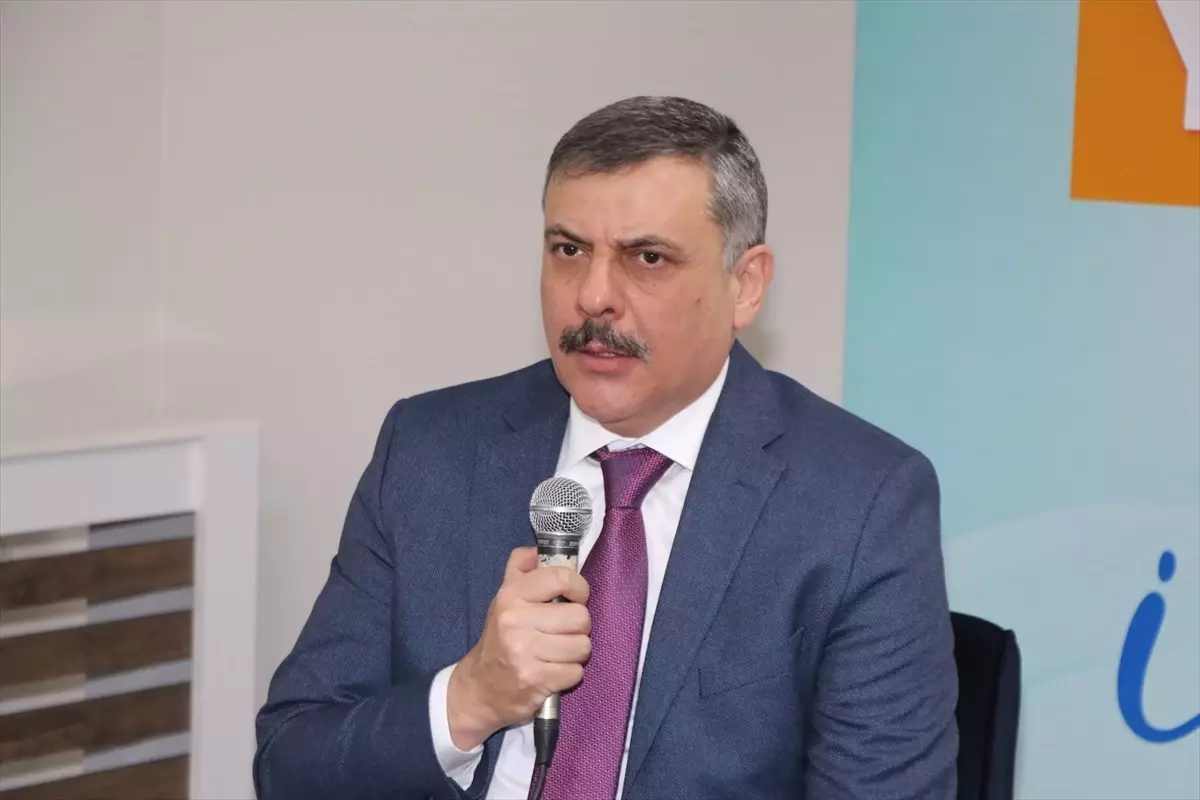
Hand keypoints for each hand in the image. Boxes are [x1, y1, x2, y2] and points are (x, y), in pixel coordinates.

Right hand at [446, 546, 590, 749]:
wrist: (480, 687)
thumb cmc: (500, 637)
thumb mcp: (504, 597)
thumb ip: (521, 569)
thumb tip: (539, 549)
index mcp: (511, 595)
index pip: (562, 578)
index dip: (579, 588)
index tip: (575, 597)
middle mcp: (516, 621)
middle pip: (580, 616)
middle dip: (578, 627)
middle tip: (562, 631)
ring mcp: (525, 652)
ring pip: (583, 646)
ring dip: (575, 652)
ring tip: (557, 652)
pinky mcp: (536, 680)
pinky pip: (576, 672)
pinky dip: (569, 674)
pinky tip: (553, 671)